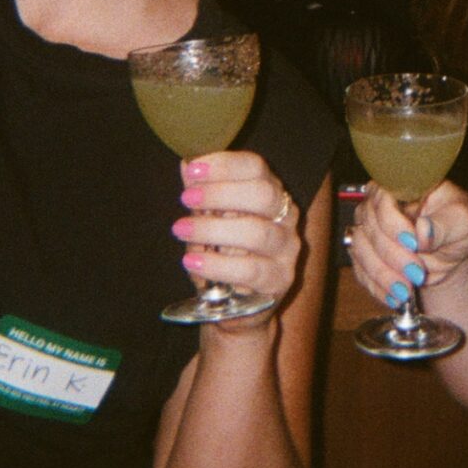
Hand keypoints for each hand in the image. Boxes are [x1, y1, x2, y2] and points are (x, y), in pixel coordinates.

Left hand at [174, 150, 303, 333]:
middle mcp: (285, 216)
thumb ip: (202, 193)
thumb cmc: (223, 252)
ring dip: (213, 229)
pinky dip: (217, 265)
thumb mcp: (209, 218)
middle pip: (263, 194)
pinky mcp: (280, 280)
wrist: (235, 303)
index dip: (224, 165)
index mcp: (269, 191)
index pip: (256, 167)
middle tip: (186, 199)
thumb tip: (187, 164)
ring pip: (257, 232)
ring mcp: (286, 249)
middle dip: (220, 193)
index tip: (193, 170)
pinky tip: (192, 262)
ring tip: (181, 230)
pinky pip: (250, 270)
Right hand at [346, 178, 467, 313]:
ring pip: (361, 251)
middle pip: (370, 228)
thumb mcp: (463, 220)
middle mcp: (379, 207)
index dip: (393, 222)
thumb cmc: (460, 225)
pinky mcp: (367, 257)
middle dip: (393, 256)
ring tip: (407, 291)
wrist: (457, 253)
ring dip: (383, 274)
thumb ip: (443, 225)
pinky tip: (396, 298)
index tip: (414, 244)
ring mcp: (370, 232)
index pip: (382, 198)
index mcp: (402, 187)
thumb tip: (423, 231)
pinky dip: (378, 288)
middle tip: (418, 273)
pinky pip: (362, 273)